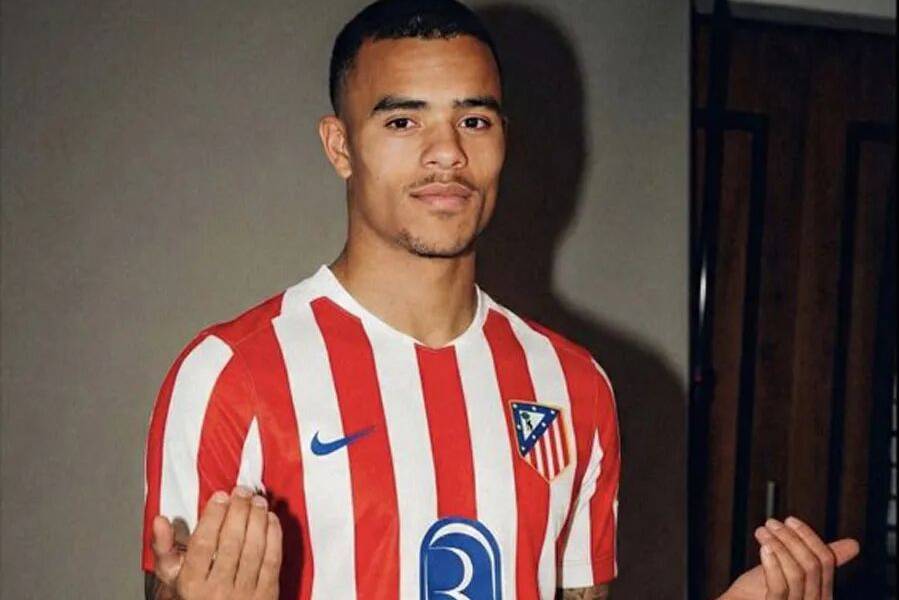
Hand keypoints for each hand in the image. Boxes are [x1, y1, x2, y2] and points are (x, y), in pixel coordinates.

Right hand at [151, 486, 282, 599]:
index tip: (221, 496)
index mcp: (191, 584)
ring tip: (258, 501)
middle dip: (239, 511)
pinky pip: (272, 561)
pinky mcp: (265, 595)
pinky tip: (271, 520)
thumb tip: (160, 520)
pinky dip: (273, 536)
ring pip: (253, 549)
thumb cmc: (195, 594)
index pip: (203, 544)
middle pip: (231, 542)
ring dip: (258, 519)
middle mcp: (217, 590)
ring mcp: (243, 594)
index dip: (213, 516)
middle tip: (242, 492)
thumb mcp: (172, 577)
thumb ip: (164, 547)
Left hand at [720, 516, 858, 599]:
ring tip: (762, 532)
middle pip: (812, 565)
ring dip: (778, 545)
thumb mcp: (790, 572)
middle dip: (791, 538)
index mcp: (823, 596)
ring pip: (797, 573)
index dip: (808, 536)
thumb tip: (853, 545)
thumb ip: (815, 560)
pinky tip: (764, 548)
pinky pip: (780, 587)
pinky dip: (772, 563)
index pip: (826, 561)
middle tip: (771, 523)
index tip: (789, 521)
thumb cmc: (759, 593)